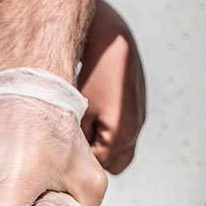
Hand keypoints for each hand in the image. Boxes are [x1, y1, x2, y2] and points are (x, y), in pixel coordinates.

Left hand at [78, 0, 145, 173]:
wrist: (111, 39)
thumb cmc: (93, 71)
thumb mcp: (78, 109)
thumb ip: (79, 138)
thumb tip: (73, 155)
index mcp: (121, 133)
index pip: (100, 166)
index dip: (82, 159)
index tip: (67, 149)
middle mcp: (135, 129)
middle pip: (114, 163)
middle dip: (96, 156)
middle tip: (76, 142)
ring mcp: (139, 118)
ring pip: (121, 147)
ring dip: (104, 142)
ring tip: (86, 122)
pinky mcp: (138, 107)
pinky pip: (126, 130)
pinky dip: (111, 127)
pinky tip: (96, 109)